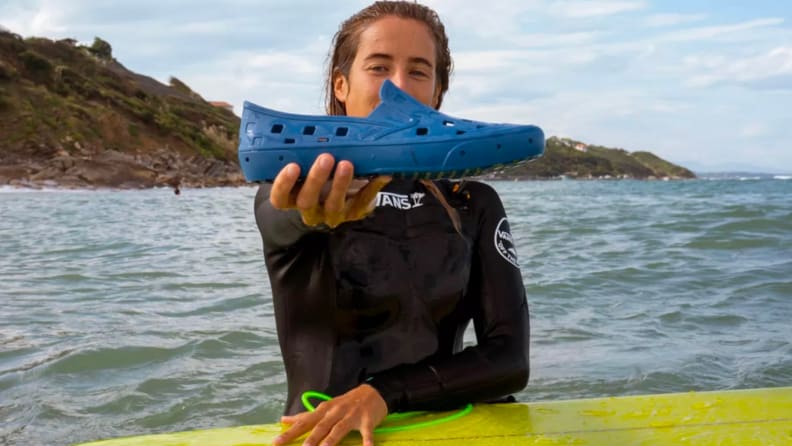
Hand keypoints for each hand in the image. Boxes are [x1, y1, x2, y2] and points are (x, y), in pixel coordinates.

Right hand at [269, 153, 390, 227]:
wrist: (342, 195)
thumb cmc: (321, 173)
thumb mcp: (310, 163)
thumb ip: (309, 151)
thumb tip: (319, 125)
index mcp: (293, 198)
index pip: (280, 198)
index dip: (284, 184)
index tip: (292, 166)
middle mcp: (310, 210)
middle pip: (307, 201)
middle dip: (316, 179)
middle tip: (325, 157)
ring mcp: (332, 214)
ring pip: (333, 205)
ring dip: (340, 183)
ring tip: (347, 164)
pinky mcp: (354, 213)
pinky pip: (363, 203)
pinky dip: (372, 187)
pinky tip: (382, 174)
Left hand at [273, 384, 387, 445]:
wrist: (372, 392)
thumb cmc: (344, 403)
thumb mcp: (324, 408)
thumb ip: (305, 416)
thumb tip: (283, 420)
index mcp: (323, 410)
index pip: (304, 422)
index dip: (290, 432)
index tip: (276, 442)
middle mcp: (336, 411)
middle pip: (321, 426)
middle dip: (311, 438)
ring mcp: (352, 415)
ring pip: (340, 428)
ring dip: (332, 439)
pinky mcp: (367, 420)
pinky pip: (366, 432)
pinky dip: (367, 441)